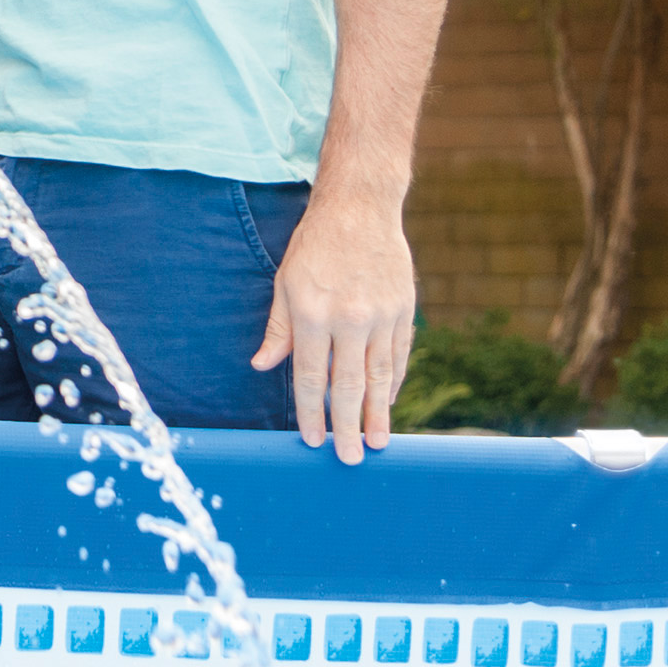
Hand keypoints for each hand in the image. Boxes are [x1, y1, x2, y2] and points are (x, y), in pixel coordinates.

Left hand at [250, 186, 416, 465]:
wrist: (359, 209)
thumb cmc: (314, 247)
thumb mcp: (285, 282)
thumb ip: (279, 329)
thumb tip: (263, 366)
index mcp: (313, 312)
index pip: (310, 375)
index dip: (311, 410)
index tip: (313, 439)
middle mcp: (349, 318)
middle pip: (348, 384)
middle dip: (347, 425)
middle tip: (349, 457)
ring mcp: (381, 315)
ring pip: (379, 376)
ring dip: (377, 413)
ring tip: (376, 442)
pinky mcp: (405, 310)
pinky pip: (399, 357)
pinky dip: (393, 383)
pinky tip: (387, 404)